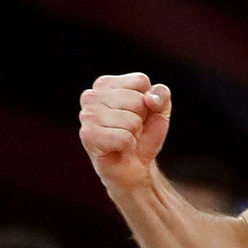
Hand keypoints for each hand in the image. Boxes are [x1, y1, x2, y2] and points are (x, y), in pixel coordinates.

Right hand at [79, 74, 171, 190]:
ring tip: (125, 139)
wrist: (135, 166)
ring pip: (132, 120)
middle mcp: (90, 96)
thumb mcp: (160, 109)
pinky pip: (124, 138)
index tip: (139, 114)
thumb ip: (161, 95)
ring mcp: (86, 115)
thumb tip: (149, 99)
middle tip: (131, 130)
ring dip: (135, 134)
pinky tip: (119, 148)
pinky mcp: (87, 136)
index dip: (149, 101)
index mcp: (105, 84)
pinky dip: (129, 145)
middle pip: (137, 101)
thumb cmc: (143, 134)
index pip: (140, 81)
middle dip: (142, 119)